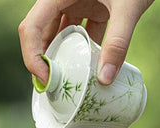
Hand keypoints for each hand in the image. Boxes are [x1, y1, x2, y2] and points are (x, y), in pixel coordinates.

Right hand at [18, 0, 153, 85]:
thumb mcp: (128, 7)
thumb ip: (117, 42)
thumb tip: (105, 80)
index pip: (31, 28)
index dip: (32, 57)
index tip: (47, 80)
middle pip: (40, 34)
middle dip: (44, 62)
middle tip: (54, 88)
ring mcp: (75, 2)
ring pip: (58, 34)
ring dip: (62, 57)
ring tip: (69, 82)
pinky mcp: (90, 5)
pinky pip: (79, 31)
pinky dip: (82, 50)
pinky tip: (89, 68)